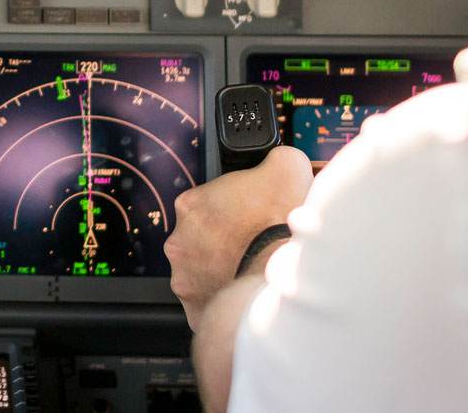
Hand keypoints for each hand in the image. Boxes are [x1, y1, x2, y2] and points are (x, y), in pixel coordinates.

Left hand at [166, 146, 311, 327]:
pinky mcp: (196, 308)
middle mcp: (180, 242)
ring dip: (224, 268)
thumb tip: (282, 159)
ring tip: (254, 267)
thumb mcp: (287, 167)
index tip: (252, 212)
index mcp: (192, 206)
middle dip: (226, 238)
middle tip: (255, 240)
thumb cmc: (279, 226)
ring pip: (204, 271)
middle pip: (203, 236)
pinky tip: (246, 289)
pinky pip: (210, 301)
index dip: (235, 205)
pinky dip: (226, 297)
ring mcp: (185, 277)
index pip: (208, 199)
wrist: (282, 277)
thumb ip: (278, 159)